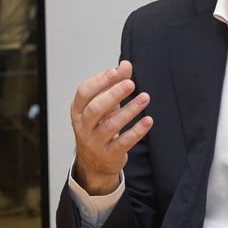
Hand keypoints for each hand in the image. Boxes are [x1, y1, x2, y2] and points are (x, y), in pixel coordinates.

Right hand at [70, 60, 152, 194]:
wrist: (94, 162)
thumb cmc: (99, 126)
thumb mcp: (104, 105)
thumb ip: (114, 84)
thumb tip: (125, 65)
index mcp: (78, 110)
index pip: (84, 92)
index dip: (99, 81)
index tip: (115, 71)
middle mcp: (83, 126)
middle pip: (95, 108)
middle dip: (113, 94)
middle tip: (130, 83)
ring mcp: (95, 141)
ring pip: (110, 125)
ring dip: (129, 110)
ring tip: (145, 97)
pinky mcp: (109, 154)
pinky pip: (123, 142)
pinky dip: (137, 131)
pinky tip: (148, 120)